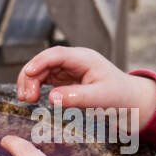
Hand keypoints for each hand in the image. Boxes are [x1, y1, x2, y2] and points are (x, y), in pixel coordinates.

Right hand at [17, 45, 155, 129]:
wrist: (129, 100)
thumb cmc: (119, 96)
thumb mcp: (100, 98)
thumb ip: (77, 97)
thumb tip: (51, 98)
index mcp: (84, 58)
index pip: (57, 54)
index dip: (40, 62)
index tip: (29, 74)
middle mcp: (74, 60)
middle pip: (44, 61)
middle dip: (31, 76)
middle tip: (27, 98)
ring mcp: (68, 68)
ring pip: (41, 70)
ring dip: (30, 82)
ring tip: (27, 100)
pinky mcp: (65, 78)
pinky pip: (45, 79)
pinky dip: (36, 87)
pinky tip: (31, 98)